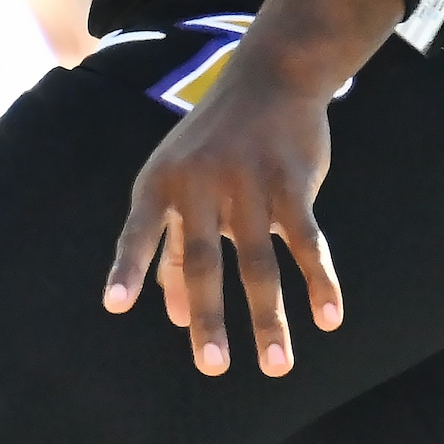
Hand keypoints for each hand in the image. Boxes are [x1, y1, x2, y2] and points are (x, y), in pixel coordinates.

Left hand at [107, 44, 349, 377]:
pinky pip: (307, 241)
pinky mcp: (292, 182)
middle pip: (205, 260)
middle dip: (208, 318)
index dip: (130, 268)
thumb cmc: (215, 143)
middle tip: (212, 367)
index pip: (140, 231)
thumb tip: (174, 315)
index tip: (115, 306)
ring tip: (276, 366)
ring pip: (259, 262)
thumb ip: (174, 247)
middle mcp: (201, 183)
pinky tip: (328, 319)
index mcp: (162, 183)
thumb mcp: (181, 183)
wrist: (270, 76)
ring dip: (269, 318)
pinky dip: (320, 281)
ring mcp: (248, 182)